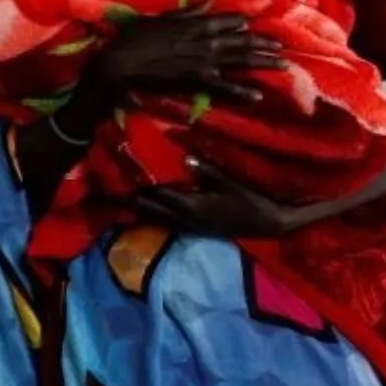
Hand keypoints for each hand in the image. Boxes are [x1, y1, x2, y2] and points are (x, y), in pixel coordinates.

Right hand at [81, 13, 283, 108]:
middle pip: (240, 41)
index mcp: (195, 24)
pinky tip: (257, 95)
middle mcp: (205, 42)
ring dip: (262, 63)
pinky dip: (241, 92)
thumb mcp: (159, 18)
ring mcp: (204, 63)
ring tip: (283, 65)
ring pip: (240, 61)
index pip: (226, 21)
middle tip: (281, 46)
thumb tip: (208, 2)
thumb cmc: (132, 38)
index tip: (252, 25)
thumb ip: (186, 12)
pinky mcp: (197, 82)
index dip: (241, 23)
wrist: (119, 65)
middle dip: (262, 43)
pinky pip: (225, 87)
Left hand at [137, 158, 317, 237]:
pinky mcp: (195, 229)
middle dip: (135, 197)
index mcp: (192, 206)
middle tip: (117, 184)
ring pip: (157, 218)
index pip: (159, 195)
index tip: (126, 173)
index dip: (142, 185)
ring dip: (143, 207)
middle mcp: (185, 219)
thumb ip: (207, 171)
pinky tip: (148, 208)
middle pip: (152, 209)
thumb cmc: (251, 202)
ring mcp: (189, 226)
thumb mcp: (231, 184)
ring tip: (126, 196)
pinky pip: (168, 222)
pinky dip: (155, 214)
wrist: (267, 225)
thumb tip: (184, 157)